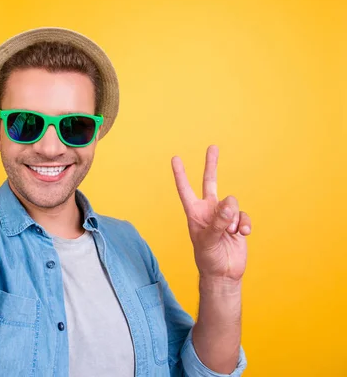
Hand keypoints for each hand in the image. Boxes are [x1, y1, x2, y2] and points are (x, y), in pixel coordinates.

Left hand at [171, 145, 249, 281]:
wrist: (223, 273)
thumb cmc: (208, 258)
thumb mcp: (208, 240)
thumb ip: (219, 221)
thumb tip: (230, 203)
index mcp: (195, 213)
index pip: (186, 190)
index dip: (180, 174)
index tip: (175, 158)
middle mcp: (209, 211)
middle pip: (210, 182)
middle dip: (211, 165)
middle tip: (212, 147)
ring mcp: (224, 216)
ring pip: (233, 204)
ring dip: (234, 219)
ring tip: (230, 233)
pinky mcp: (238, 223)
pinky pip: (244, 216)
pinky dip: (245, 224)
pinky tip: (242, 234)